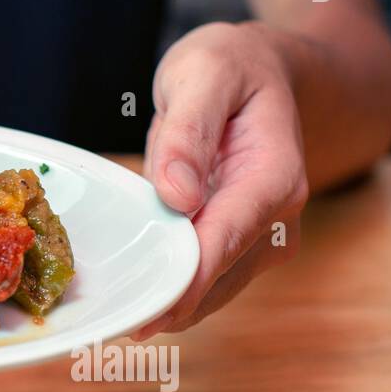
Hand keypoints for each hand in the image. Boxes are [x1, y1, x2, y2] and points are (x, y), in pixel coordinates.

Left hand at [132, 22, 308, 339]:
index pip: (227, 239)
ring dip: (169, 305)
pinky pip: (205, 278)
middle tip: (113, 325)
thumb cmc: (233, 66)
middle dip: (170, 303)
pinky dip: (172, 290)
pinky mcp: (240, 242)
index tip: (148, 312)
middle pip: (220, 276)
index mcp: (274, 176)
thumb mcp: (204, 73)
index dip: (187, 280)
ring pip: (213, 289)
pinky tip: (134, 298)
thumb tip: (178, 194)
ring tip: (115, 318)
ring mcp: (261, 235)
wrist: (263, 71)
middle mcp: (277, 216)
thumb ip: (189, 131)